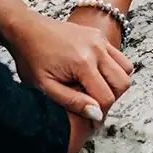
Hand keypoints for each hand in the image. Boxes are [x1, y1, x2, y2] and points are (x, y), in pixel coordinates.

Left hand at [8, 11, 133, 122]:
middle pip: (123, 83)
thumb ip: (72, 101)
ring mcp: (100, 39)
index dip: (100, 115)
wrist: (26, 29)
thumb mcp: (45, 86)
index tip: (91, 123)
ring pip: (126, 68)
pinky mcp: (99, 35)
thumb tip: (97, 114)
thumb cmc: (31, 57)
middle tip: (94, 106)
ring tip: (96, 90)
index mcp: (83, 62)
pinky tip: (95, 76)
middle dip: (111, 99)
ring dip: (116, 84)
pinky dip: (114, 69)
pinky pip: (119, 56)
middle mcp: (97, 48)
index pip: (107, 97)